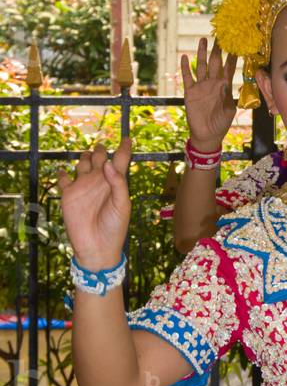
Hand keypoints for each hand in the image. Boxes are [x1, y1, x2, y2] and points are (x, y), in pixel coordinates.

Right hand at [57, 138, 131, 269]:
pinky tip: (63, 170)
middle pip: (100, 158)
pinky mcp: (69, 196)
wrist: (97, 248)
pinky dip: (62, 173)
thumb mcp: (122, 205)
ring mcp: (84, 187)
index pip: (120, 160)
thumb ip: (118, 183)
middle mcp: (99, 182)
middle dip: (100, 150)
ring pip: (82, 164)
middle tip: (100, 146)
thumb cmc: (115, 228)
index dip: (123, 148)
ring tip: (87, 155)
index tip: (126, 138)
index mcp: (115, 183)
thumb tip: (108, 163)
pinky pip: (63, 179)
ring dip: (84, 157)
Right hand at [180, 38, 237, 150]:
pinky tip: (185, 57)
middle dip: (217, 50)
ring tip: (203, 40)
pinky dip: (186, 67)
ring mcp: (201, 86)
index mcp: (224, 86)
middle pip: (215, 62)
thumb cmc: (221, 123)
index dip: (232, 57)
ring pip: (202, 66)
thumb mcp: (229, 110)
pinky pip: (188, 78)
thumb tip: (227, 85)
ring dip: (202, 53)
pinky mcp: (190, 92)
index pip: (229, 68)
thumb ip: (229, 98)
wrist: (207, 134)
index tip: (235, 44)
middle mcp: (213, 83)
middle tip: (219, 35)